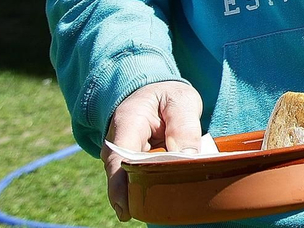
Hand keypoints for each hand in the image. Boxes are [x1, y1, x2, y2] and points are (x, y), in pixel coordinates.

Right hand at [102, 80, 202, 220]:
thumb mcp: (181, 102)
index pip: (118, 158)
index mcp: (126, 123)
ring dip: (145, 193)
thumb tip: (187, 158)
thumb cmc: (168, 98)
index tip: (125, 207)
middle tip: (154, 208)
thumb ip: (184, 126)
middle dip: (134, 195)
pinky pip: (140, 181)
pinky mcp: (132, 167)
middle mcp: (117, 144)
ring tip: (162, 204)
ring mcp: (122, 158)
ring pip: (130, 182)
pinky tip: (165, 197)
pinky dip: (152, 189)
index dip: (119, 185)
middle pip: (121, 176)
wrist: (156, 96)